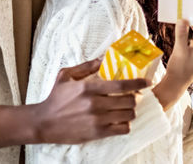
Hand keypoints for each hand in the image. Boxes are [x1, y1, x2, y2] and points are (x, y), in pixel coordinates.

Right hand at [28, 59, 150, 143]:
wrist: (44, 122)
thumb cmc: (56, 97)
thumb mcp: (66, 76)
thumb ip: (86, 66)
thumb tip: (103, 57)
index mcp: (89, 88)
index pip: (121, 85)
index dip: (138, 83)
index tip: (148, 82)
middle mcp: (95, 104)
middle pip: (129, 101)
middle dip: (136, 97)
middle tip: (134, 95)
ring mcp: (97, 120)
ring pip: (128, 115)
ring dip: (131, 110)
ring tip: (126, 107)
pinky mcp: (97, 133)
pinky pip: (123, 129)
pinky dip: (125, 124)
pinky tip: (120, 119)